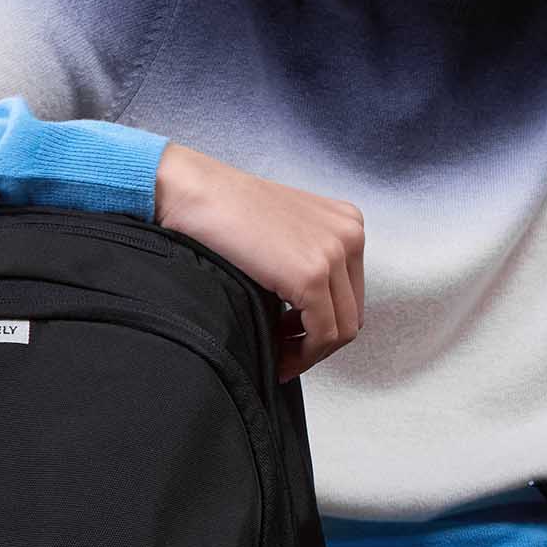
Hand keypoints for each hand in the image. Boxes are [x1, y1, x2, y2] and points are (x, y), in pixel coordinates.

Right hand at [154, 142, 364, 382]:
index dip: (326, 323)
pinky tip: (276, 354)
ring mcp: (334, 255)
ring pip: (341, 330)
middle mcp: (350, 235)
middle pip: (350, 313)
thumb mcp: (286, 231)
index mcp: (348, 223)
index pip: (351, 293)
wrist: (194, 192)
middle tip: (285, 352)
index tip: (296, 337)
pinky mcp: (311, 277)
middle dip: (319, 341)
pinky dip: (302, 354)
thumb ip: (309, 261)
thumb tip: (309, 315)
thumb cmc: (226, 210)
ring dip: (309, 351)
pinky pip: (322, 334)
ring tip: (278, 355)